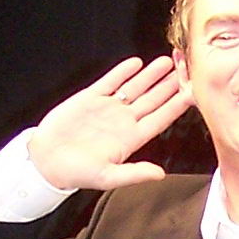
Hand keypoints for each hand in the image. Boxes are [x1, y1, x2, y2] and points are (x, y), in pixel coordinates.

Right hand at [26, 57, 191, 191]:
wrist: (47, 161)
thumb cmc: (76, 173)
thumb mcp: (107, 177)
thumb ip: (134, 173)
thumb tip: (160, 174)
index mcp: (131, 139)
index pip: (160, 119)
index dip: (176, 106)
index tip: (192, 94)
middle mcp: (123, 122)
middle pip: (152, 100)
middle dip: (169, 85)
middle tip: (186, 70)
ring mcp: (108, 109)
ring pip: (135, 88)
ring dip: (150, 75)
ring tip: (166, 61)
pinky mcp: (90, 99)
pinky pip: (110, 82)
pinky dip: (122, 72)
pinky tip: (135, 63)